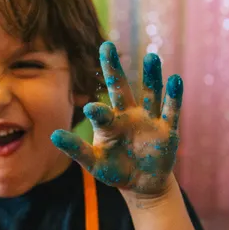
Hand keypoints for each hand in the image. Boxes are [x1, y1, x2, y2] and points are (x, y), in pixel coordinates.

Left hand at [52, 42, 182, 196]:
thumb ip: (76, 149)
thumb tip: (53, 135)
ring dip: (151, 77)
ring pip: (150, 94)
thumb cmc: (115, 170)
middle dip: (114, 69)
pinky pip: (171, 111)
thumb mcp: (94, 162)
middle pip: (121, 88)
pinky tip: (175, 79)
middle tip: (106, 45)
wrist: (142, 184)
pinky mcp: (167, 131)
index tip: (91, 110)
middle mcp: (128, 115)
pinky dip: (174, 96)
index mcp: (110, 122)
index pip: (101, 112)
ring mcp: (149, 121)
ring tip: (152, 57)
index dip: (97, 110)